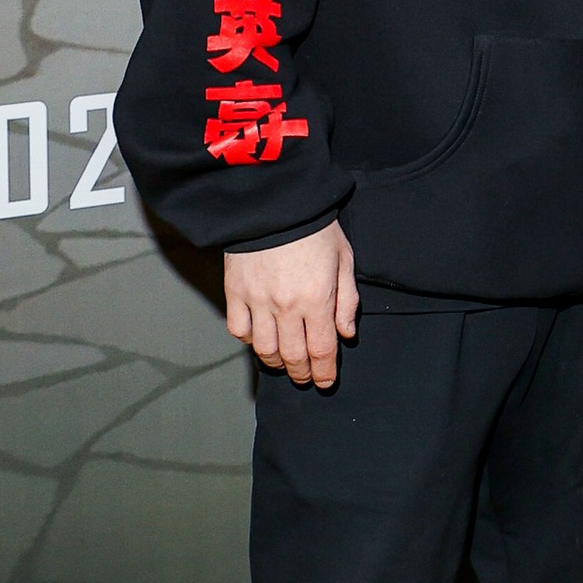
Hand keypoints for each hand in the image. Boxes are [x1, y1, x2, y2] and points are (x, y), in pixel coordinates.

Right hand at [226, 220, 357, 384]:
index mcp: (317, 299)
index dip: (324, 373)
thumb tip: (346, 334)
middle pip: (293, 357)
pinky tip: (259, 337)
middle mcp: (286, 306)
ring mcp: (258, 301)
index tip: (325, 381)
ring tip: (284, 363)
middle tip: (306, 377)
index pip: (321, 351)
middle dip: (302, 373)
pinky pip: (239, 329)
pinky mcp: (235, 292)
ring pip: (264, 349)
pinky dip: (249, 339)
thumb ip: (347, 300)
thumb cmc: (315, 226)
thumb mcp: (344, 258)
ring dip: (276, 363)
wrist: (275, 200)